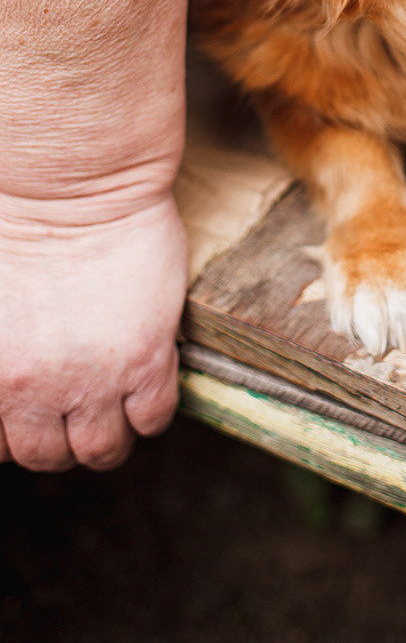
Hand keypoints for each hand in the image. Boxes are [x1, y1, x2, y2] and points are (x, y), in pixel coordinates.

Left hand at [0, 197, 186, 468]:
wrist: (69, 186)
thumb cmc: (13, 223)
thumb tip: (11, 369)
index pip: (0, 446)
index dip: (19, 429)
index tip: (35, 408)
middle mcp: (32, 392)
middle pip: (48, 456)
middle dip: (61, 436)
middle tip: (76, 404)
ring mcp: (92, 380)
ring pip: (102, 450)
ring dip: (107, 432)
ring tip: (116, 398)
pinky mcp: (145, 359)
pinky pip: (154, 418)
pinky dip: (151, 409)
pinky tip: (148, 377)